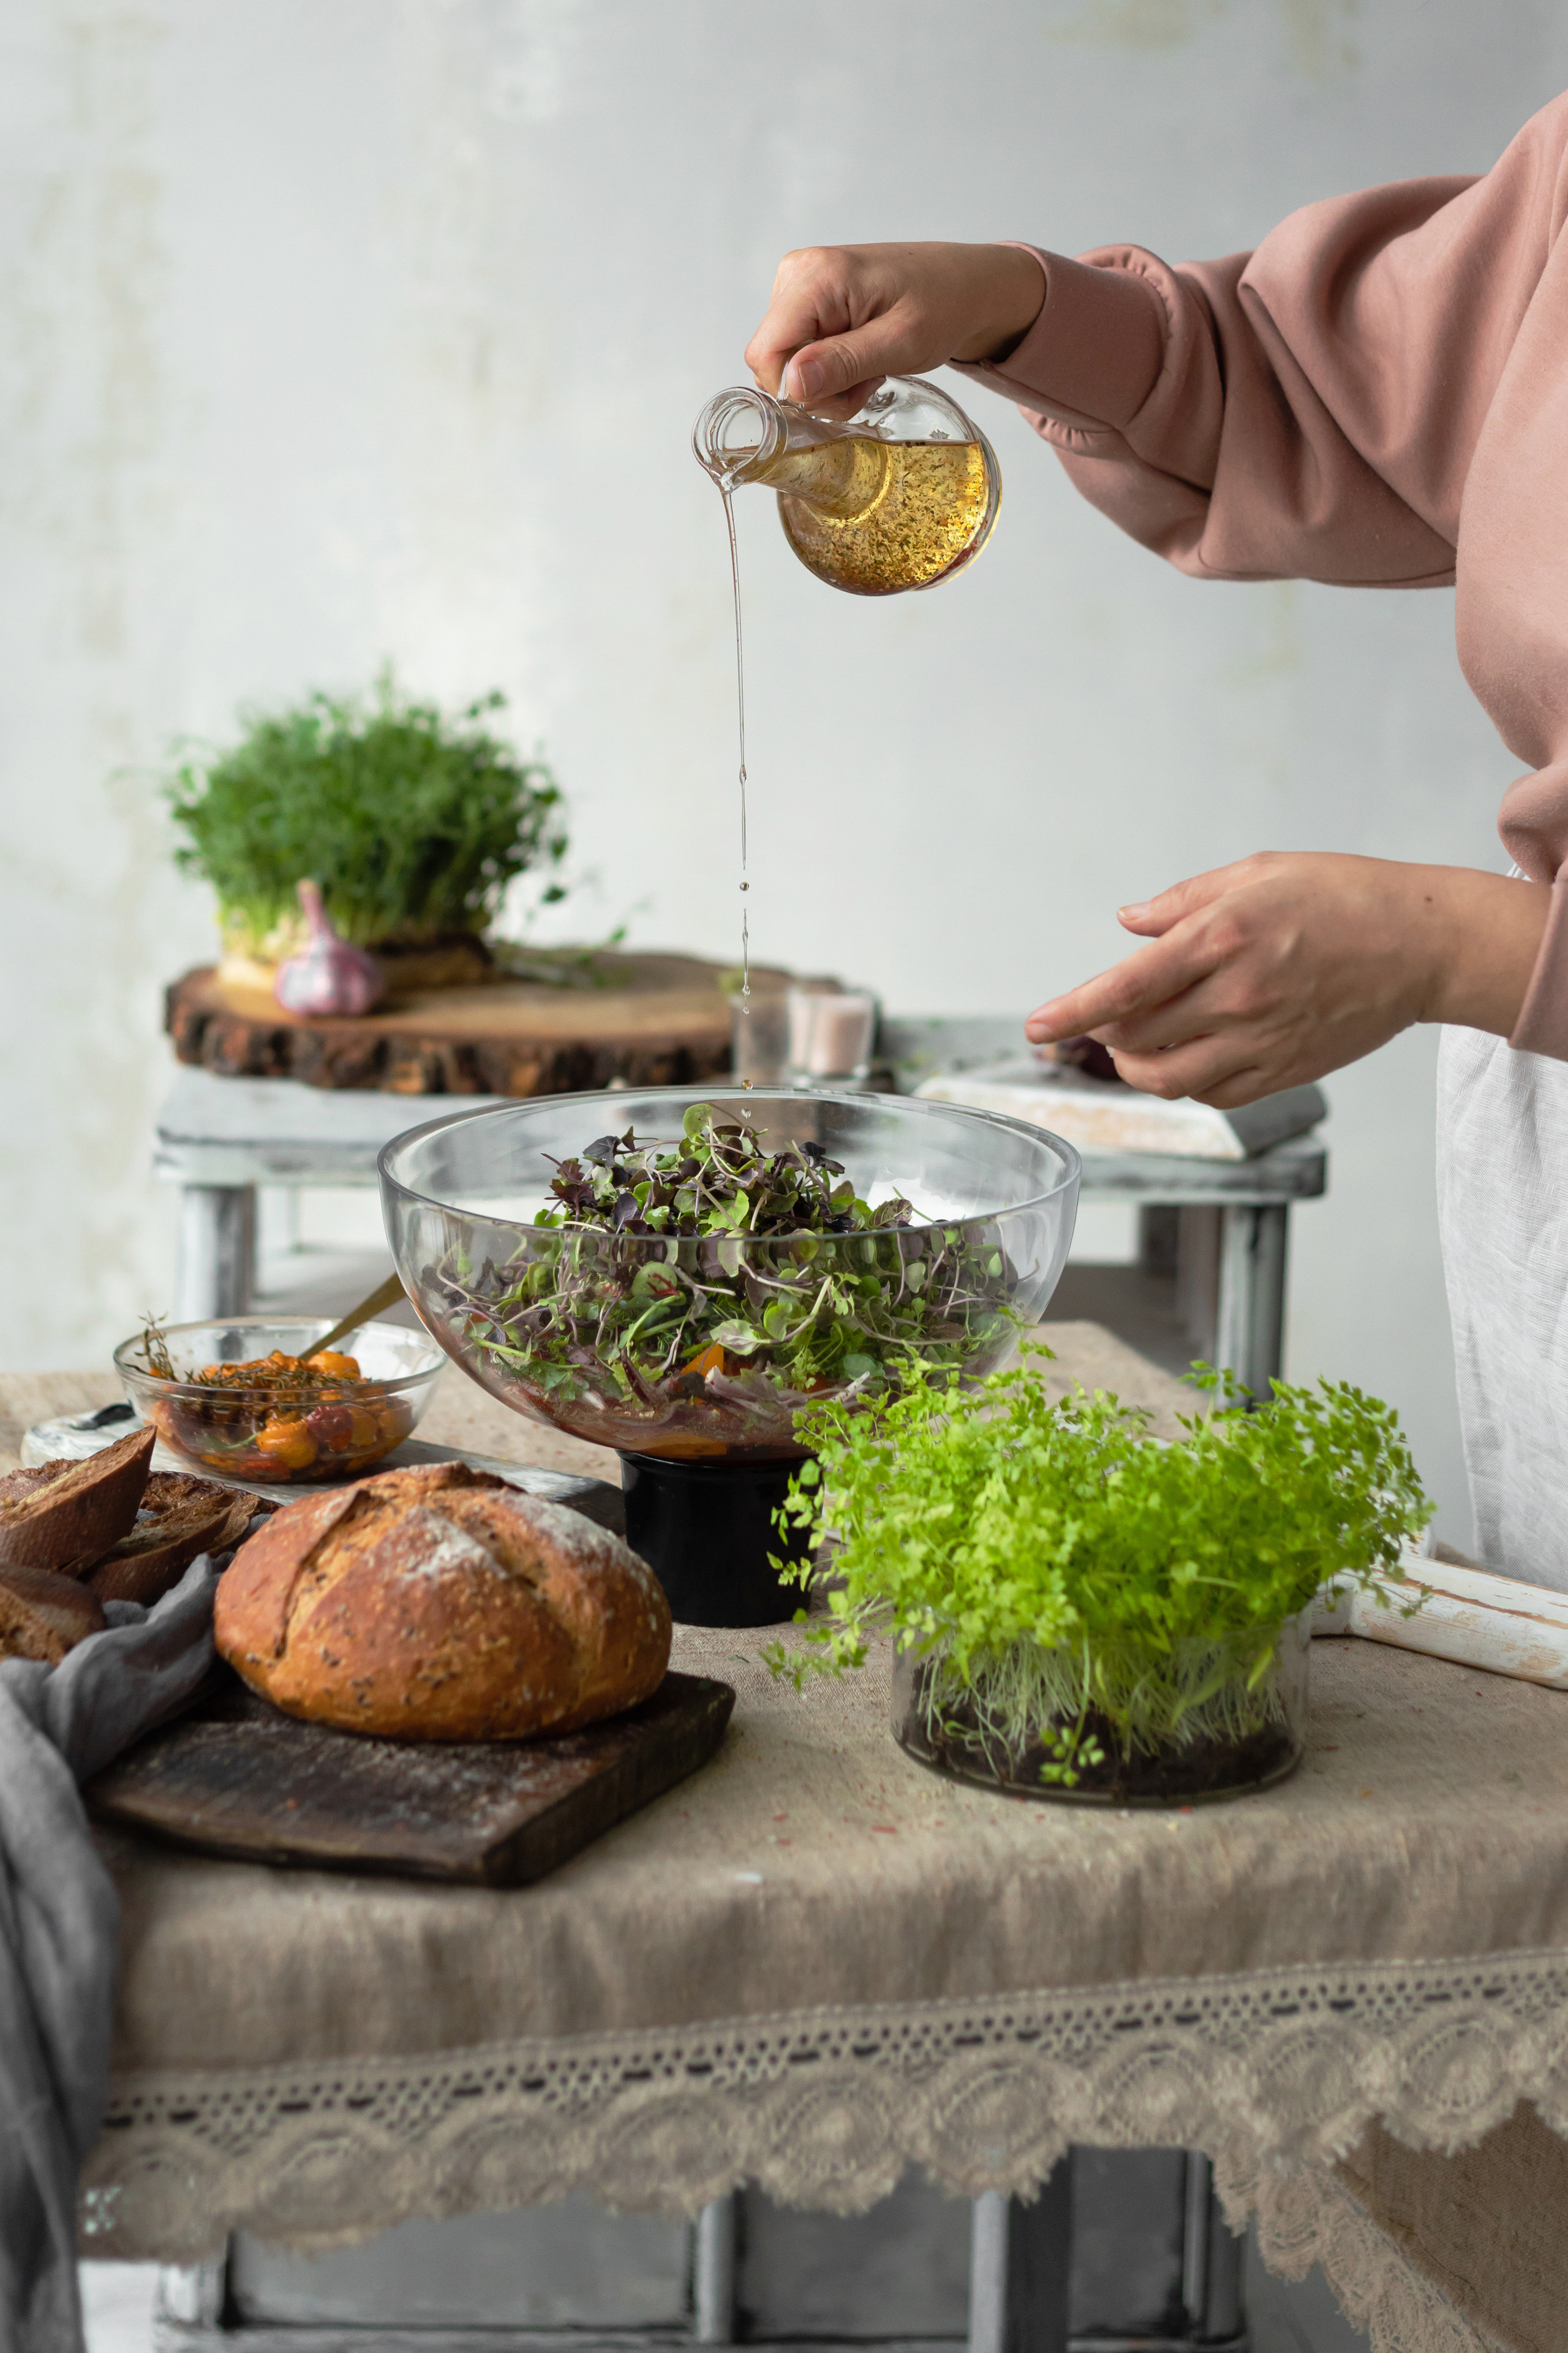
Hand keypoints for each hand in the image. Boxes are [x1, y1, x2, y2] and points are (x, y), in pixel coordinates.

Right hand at [744, 242, 1046, 419]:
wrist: (964, 283)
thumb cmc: (943, 304)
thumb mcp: (901, 343)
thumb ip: (844, 362)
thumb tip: (791, 384)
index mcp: (816, 277)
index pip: (765, 354)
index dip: (797, 390)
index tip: (844, 394)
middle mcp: (797, 274)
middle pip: (772, 361)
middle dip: (815, 389)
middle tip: (866, 382)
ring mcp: (800, 285)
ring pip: (786, 362)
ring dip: (827, 382)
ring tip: (871, 367)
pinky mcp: (808, 299)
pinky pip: (800, 352)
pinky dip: (831, 369)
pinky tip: (863, 358)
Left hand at [1024, 852, 1550, 1107]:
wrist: (1422, 944)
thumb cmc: (1342, 896)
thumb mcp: (1257, 872)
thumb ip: (1182, 902)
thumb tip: (1127, 925)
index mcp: (1225, 939)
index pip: (1125, 988)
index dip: (1071, 1012)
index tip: (1034, 1027)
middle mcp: (1239, 997)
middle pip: (1137, 1038)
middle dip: (1103, 1032)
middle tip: (1099, 1017)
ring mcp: (1263, 1042)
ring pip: (1168, 1080)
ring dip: (1135, 1067)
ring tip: (1133, 1043)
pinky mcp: (1284, 1072)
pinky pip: (1212, 1095)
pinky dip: (1183, 1082)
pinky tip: (1185, 1054)